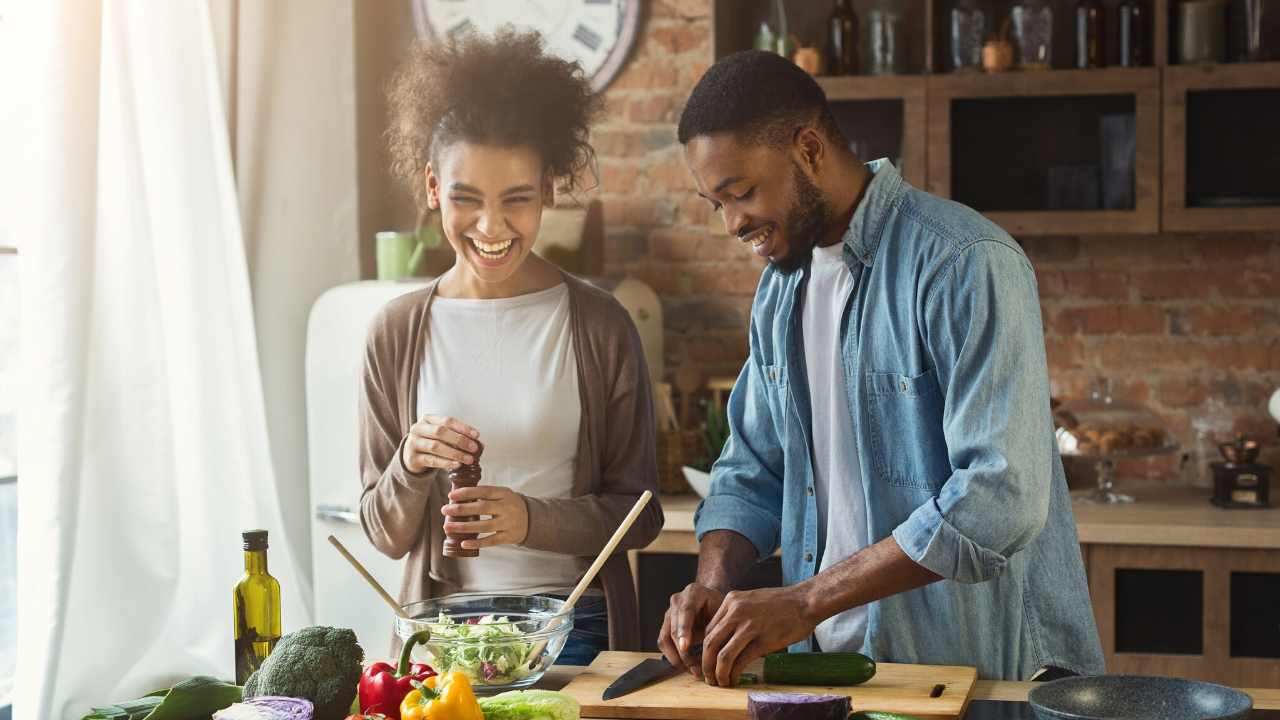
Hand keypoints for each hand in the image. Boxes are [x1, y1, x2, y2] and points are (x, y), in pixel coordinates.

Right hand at [402, 414, 479, 474]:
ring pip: (436, 447)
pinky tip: (457, 465)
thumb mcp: (441, 436)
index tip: (476, 435)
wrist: (411, 456)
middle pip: (441, 432)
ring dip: (455, 453)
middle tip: (474, 448)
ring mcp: (414, 443)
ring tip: (468, 459)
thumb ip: (457, 436)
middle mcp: (418, 429)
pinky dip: (446, 463)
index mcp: (427, 419)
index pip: (447, 420)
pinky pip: (431, 460)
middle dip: (460, 440)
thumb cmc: (431, 443)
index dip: (463, 427)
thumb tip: (479, 443)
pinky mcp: (413, 458)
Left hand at [440, 485, 529, 549]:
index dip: (467, 492)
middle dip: (461, 509)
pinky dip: (476, 542)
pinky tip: (463, 543)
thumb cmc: (509, 505)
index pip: (484, 491)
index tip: (451, 495)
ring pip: (483, 526)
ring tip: (447, 527)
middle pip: (482, 508)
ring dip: (463, 527)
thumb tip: (458, 496)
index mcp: (504, 493)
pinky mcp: (508, 537)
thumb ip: (485, 494)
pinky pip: (490, 541)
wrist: (532, 520)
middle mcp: (507, 508)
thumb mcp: (502, 494)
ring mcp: (508, 523)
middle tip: (444, 510)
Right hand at [657, 583, 724, 679]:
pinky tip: (687, 666)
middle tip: (696, 670)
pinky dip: (674, 657)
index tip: (685, 647)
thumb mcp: (722, 614)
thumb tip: (713, 654)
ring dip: (677, 658)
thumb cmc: (720, 608)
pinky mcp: (665, 625)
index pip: (685, 611)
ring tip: (693, 671)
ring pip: (665, 639)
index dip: (684, 630)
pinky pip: (664, 644)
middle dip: (683, 652)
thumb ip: (714, 629)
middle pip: (673, 629)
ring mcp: (669, 612)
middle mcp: (677, 600)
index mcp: (693, 593)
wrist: (712, 601)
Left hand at [700, 586, 818, 686]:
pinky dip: (734, 674)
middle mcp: (736, 612)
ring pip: (722, 655)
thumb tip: (726, 639)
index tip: (708, 662)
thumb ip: (737, 616)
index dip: (705, 650)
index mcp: (731, 600)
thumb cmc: (782, 603)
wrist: (806, 601)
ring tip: (720, 682)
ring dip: (718, 673)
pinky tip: (735, 679)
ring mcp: (749, 626)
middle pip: (709, 643)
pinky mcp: (763, 641)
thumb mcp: (752, 600)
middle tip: (708, 677)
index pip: (708, 630)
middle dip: (706, 664)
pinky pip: (740, 661)